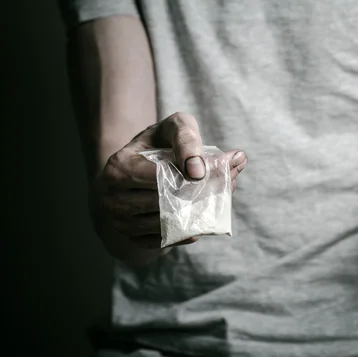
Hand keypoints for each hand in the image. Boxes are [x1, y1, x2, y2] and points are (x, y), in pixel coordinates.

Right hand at [90, 112, 247, 253]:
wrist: (130, 176)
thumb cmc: (155, 147)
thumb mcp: (169, 129)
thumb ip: (188, 138)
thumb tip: (221, 164)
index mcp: (119, 168)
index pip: (159, 175)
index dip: (188, 173)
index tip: (214, 168)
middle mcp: (114, 199)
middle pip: (166, 202)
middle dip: (202, 192)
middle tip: (229, 182)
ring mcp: (122, 224)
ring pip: (169, 223)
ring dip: (200, 212)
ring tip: (220, 196)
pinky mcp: (134, 240)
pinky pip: (169, 239)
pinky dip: (190, 229)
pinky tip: (203, 216)